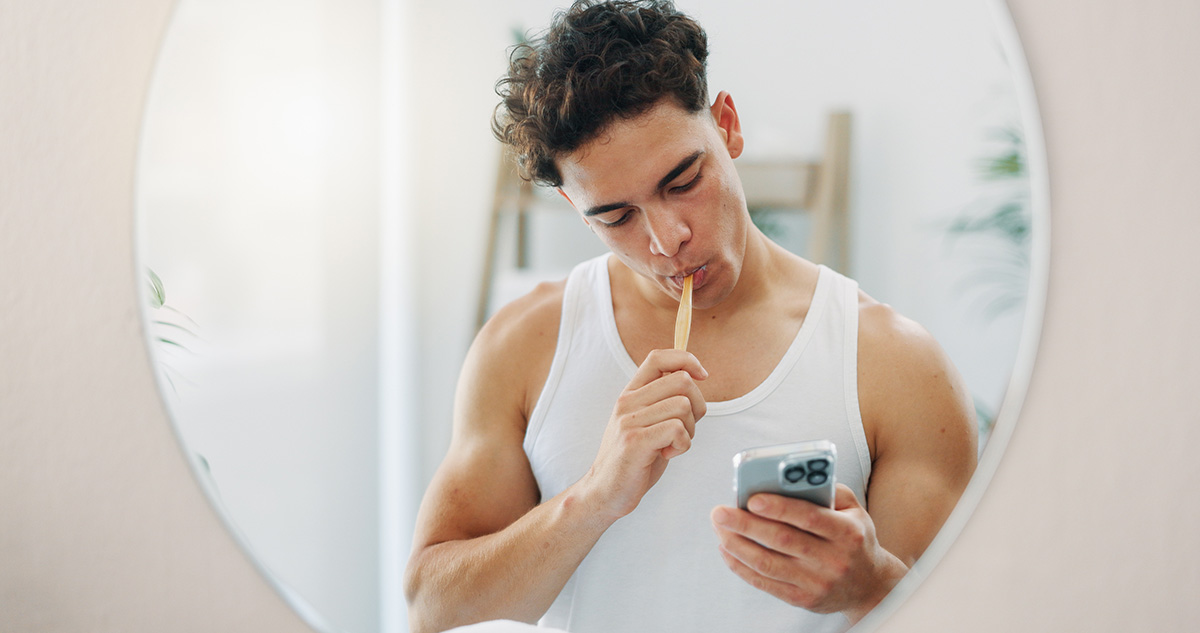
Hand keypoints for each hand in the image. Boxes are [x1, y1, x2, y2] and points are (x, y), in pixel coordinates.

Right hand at [578, 349, 706, 519]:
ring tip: (672, 445)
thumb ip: (664, 400)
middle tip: (685, 429)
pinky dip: (683, 445)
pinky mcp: (635, 441)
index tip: (702, 376)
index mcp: (631, 393)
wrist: (605, 491)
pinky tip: (667, 455)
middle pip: (681, 381)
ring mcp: (629, 421)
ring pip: (683, 406)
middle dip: (697, 405)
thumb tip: (694, 377)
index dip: (687, 359)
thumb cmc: (634, 458)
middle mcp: (628, 402)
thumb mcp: (646, 421)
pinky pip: (677, 429)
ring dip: (689, 430)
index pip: (659, 357)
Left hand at [710, 484, 907, 622]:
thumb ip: (827, 489)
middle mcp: (833, 560)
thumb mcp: (854, 510)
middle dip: (745, 524)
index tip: (751, 499)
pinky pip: (765, 583)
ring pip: (768, 563)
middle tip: (719, 512)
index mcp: (847, 533)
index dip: (779, 508)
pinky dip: (741, 566)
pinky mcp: (802, 600)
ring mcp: (817, 583)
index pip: (809, 517)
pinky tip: (727, 550)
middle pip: (782, 540)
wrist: (870, 586)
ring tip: (719, 528)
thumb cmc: (854, 538)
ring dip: (737, 545)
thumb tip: (788, 477)